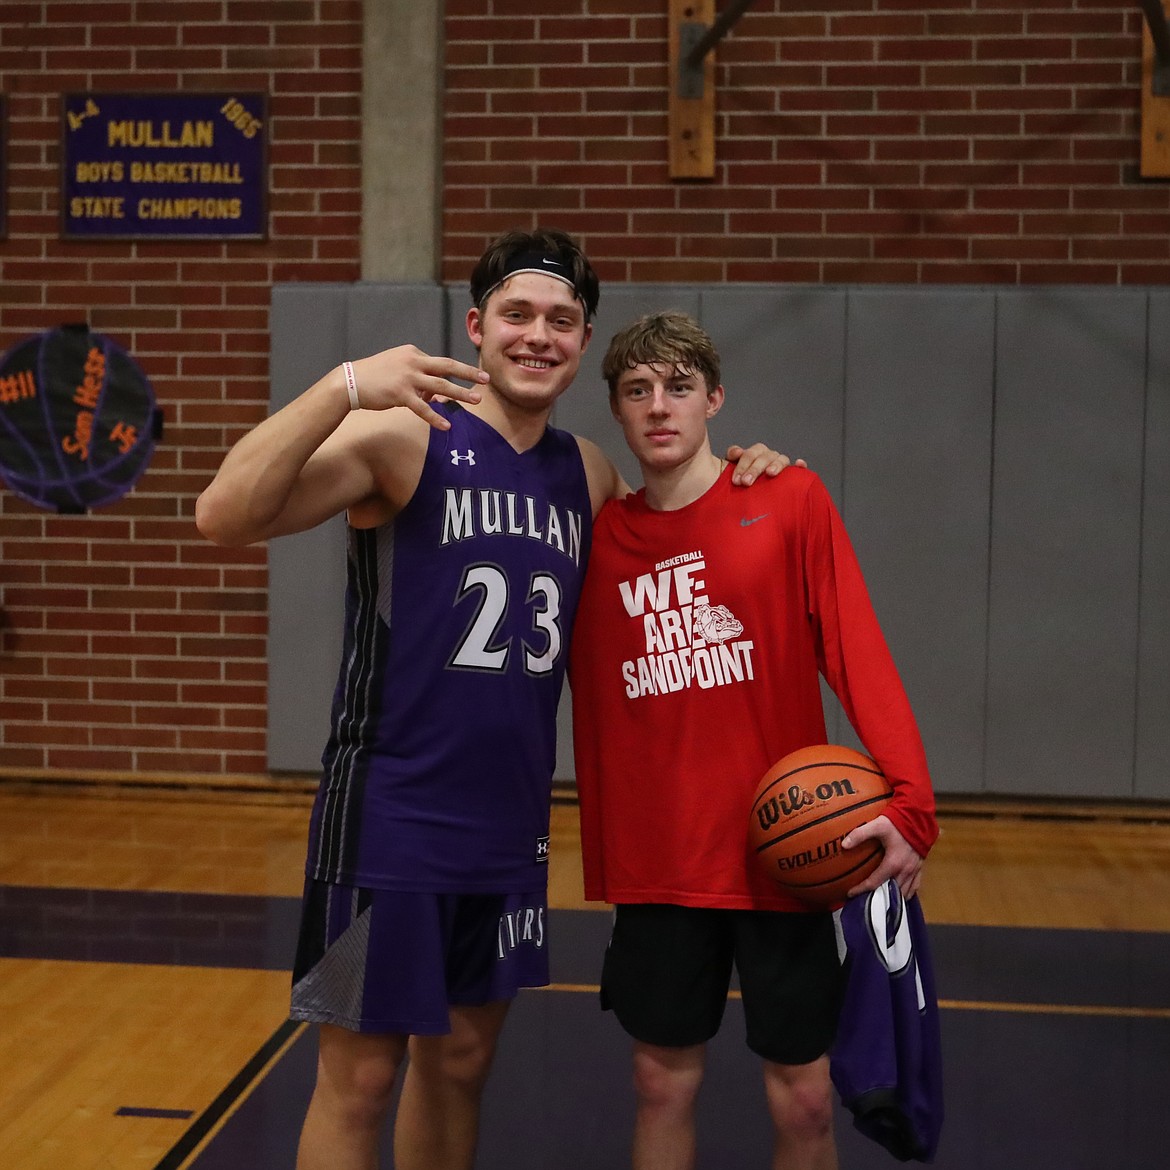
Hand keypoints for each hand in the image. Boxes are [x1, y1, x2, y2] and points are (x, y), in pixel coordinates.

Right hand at [350, 345, 488, 427]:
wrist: (349, 382)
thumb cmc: (373, 375)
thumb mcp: (397, 367)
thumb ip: (417, 377)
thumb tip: (433, 393)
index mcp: (413, 352)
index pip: (438, 364)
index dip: (449, 375)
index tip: (460, 384)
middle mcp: (412, 361)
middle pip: (447, 366)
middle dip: (468, 373)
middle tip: (485, 378)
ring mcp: (407, 377)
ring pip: (440, 386)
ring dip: (460, 393)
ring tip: (476, 400)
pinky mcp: (400, 394)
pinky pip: (422, 408)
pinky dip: (435, 417)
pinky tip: (446, 426)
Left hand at [725, 443, 806, 485]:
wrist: (756, 503)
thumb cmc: (741, 485)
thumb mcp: (731, 474)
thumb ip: (730, 459)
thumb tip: (736, 451)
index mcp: (754, 455)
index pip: (749, 454)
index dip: (742, 465)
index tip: (736, 480)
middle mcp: (768, 457)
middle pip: (764, 457)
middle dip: (754, 469)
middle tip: (746, 482)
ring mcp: (780, 465)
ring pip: (781, 459)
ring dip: (775, 464)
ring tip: (770, 473)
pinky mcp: (793, 475)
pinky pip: (799, 469)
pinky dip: (800, 466)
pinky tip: (799, 464)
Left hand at [841, 814, 924, 900]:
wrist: (918, 817)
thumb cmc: (897, 822)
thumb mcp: (876, 825)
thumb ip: (860, 834)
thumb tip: (844, 844)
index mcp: (893, 863)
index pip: (874, 882)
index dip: (861, 889)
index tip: (850, 894)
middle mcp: (905, 871)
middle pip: (890, 892)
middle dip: (877, 897)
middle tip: (864, 900)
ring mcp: (914, 871)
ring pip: (904, 892)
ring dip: (892, 897)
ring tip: (880, 900)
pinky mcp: (920, 868)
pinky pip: (915, 887)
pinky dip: (906, 893)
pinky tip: (899, 894)